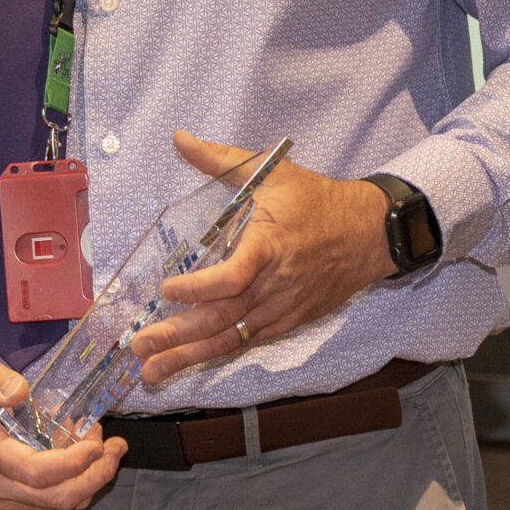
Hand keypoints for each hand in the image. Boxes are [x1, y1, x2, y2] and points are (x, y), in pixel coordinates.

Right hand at [0, 350, 126, 509]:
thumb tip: (19, 391)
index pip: (36, 474)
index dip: (74, 462)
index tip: (97, 442)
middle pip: (56, 497)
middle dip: (95, 475)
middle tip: (115, 447)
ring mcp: (0, 495)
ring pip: (57, 504)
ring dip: (89, 479)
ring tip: (102, 446)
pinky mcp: (7, 497)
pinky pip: (50, 501)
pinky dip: (74, 481)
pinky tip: (81, 455)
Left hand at [129, 132, 394, 385]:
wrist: (370, 234)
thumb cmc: (316, 201)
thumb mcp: (272, 172)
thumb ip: (222, 159)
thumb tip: (180, 138)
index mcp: (269, 247)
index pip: (232, 277)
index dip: (199, 289)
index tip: (166, 290)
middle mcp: (274, 285)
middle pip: (222, 318)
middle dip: (178, 337)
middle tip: (138, 348)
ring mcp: (282, 308)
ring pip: (231, 338)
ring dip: (190, 356)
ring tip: (152, 371)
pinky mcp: (288, 321)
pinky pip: (248, 342)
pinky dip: (217, 354)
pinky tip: (189, 363)